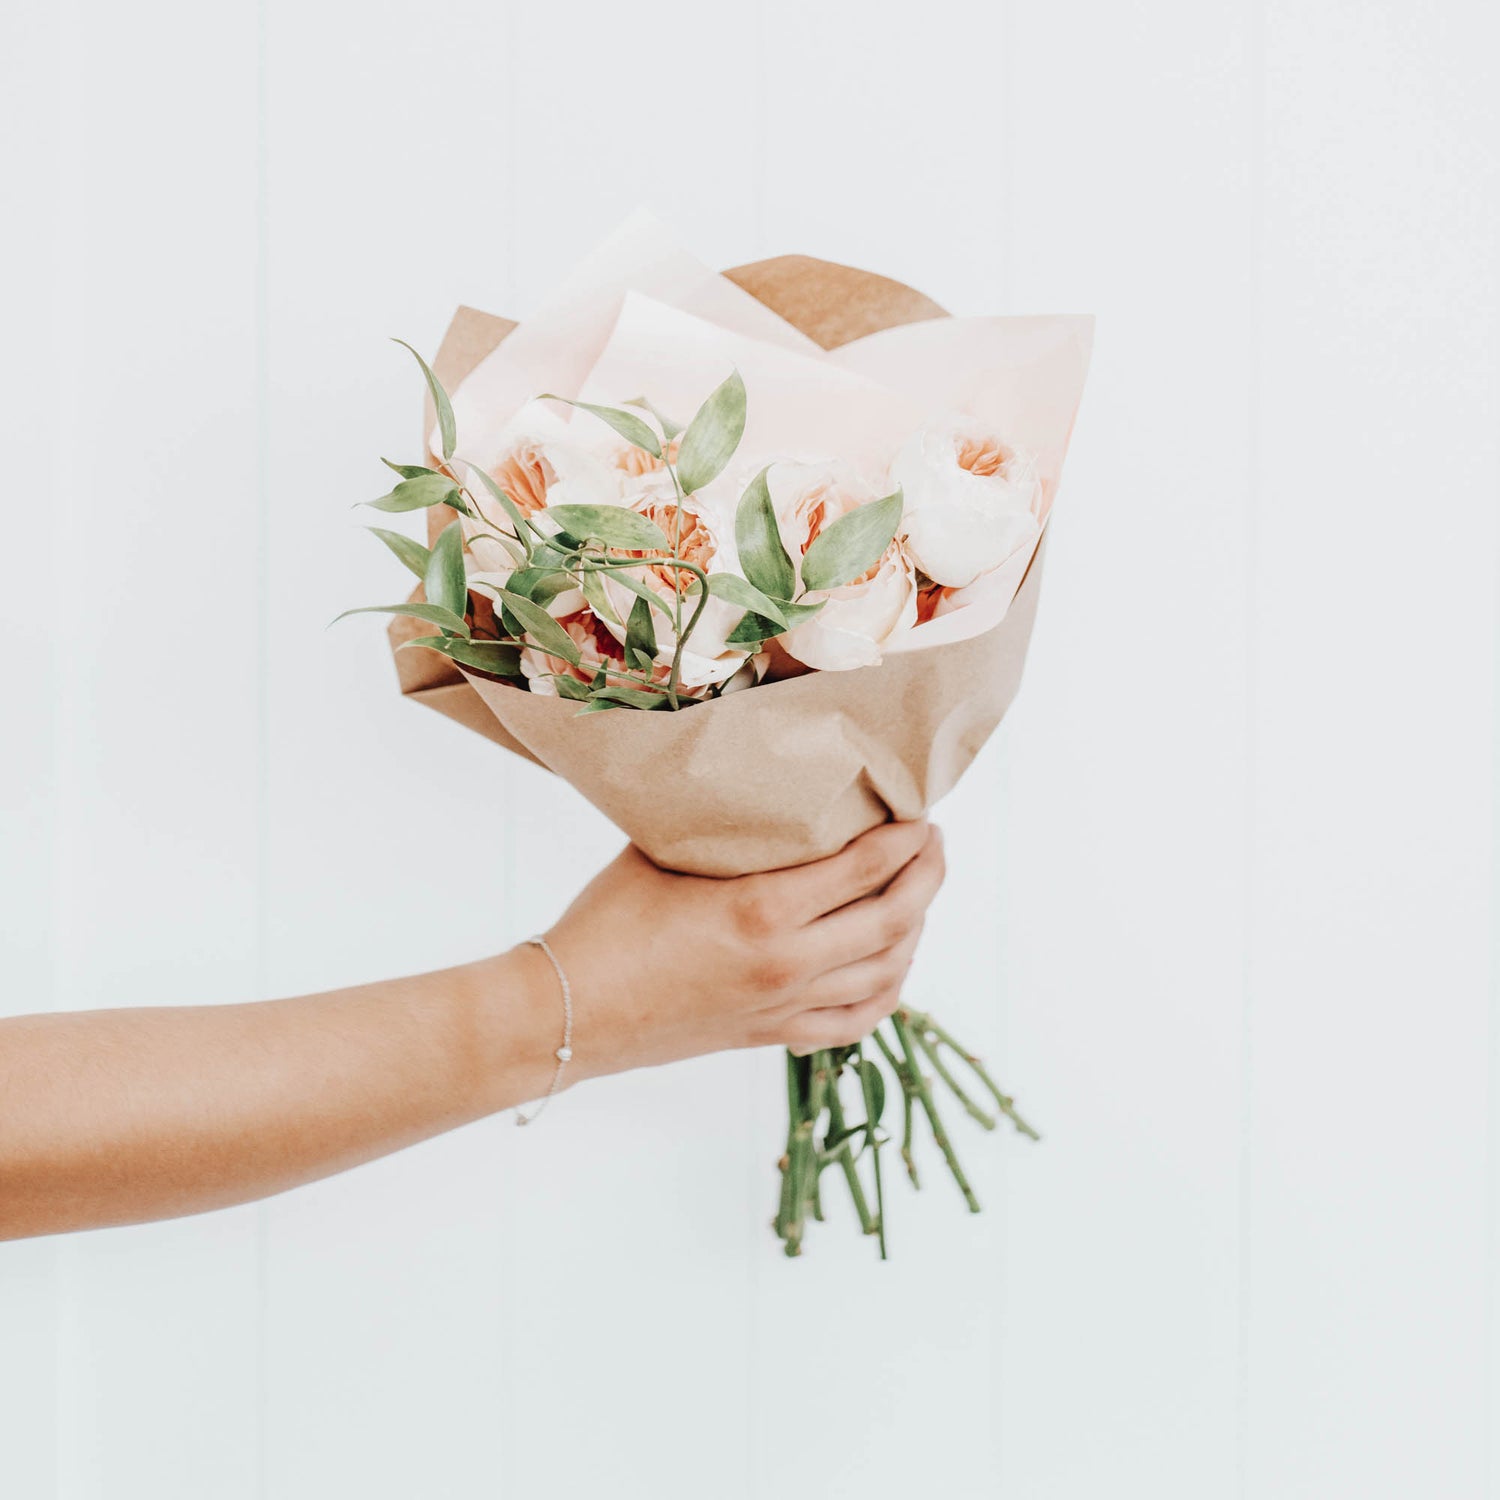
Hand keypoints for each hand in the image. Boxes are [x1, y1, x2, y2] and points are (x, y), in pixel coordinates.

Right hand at [538, 820, 945, 1080]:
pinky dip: (888, 992)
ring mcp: (785, 1006)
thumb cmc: (605, 923)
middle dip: (928, 876)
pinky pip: (857, 1022)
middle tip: (933, 844)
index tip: (920, 812)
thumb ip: (719, 824)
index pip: (867, 866)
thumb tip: (750, 777)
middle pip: (895, 919)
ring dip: (916, 930)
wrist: (568, 1013)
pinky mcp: (773, 1037)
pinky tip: (892, 966)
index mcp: (763, 909)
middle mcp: (788, 962)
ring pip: (887, 973)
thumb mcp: (660, 852)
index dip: (906, 837)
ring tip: (918, 895)